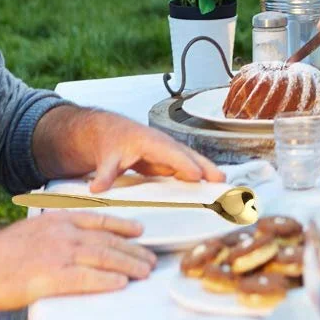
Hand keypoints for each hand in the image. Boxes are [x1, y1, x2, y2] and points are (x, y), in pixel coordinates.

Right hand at [0, 211, 157, 309]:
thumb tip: (71, 243)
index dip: (123, 225)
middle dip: (132, 249)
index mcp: (58, 219)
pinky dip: (107, 280)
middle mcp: (63, 232)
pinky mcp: (52, 276)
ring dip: (128, 265)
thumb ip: (53, 234)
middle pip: (107, 240)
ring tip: (144, 272)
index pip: (99, 219)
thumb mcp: (30, 231)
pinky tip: (121, 283)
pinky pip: (87, 278)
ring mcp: (59, 253)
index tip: (140, 230)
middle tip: (150, 258)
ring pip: (104, 257)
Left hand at [85, 113, 224, 191]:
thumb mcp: (106, 158)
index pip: (171, 153)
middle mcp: (163, 145)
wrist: (107, 131)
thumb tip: (99, 188)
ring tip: (220, 182)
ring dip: (205, 170)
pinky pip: (183, 167)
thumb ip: (105, 173)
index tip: (196, 175)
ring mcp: (166, 152)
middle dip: (204, 165)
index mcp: (151, 142)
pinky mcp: (165, 161)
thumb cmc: (110, 140)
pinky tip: (204, 185)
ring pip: (189, 160)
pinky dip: (196, 174)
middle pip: (187, 155)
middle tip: (219, 178)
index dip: (184, 164)